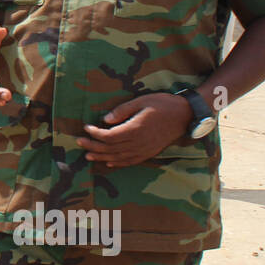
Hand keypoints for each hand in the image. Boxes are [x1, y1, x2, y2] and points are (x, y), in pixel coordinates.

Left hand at [77, 93, 194, 167]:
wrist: (185, 115)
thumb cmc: (163, 104)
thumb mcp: (141, 101)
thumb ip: (122, 111)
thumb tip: (105, 120)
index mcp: (135, 129)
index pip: (109, 136)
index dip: (95, 134)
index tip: (86, 128)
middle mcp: (138, 143)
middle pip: (111, 148)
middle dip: (93, 146)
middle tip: (79, 142)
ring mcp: (145, 150)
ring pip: (119, 158)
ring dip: (102, 157)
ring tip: (88, 156)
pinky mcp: (150, 153)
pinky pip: (131, 162)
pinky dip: (119, 163)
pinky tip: (110, 163)